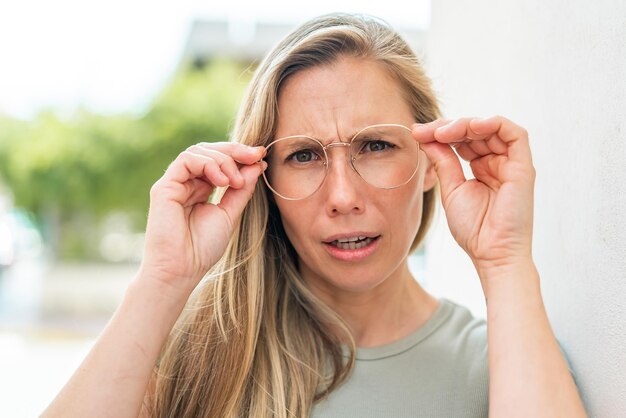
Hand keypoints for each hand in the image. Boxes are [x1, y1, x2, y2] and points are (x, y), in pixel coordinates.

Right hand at [139, 142, 265, 297]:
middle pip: (209, 151)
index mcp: (201, 189)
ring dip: (224, 160)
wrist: (182, 269)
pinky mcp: (164, 186)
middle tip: (256, 155)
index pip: (219, 161)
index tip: (261, 157)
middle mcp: (187, 183)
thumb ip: (241, 189)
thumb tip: (257, 164)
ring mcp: (175, 183)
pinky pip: (186, 160)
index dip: (240, 156)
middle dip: (235, 150)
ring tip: (236, 181)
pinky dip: (208, 164)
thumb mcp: (230, 214)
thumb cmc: (203, 248)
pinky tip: (222, 181)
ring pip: (199, 151)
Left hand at [412, 116, 534, 272]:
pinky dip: (494, 124)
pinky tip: (472, 126)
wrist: (491, 253)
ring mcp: (512, 163)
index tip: (417, 134)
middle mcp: (498, 162)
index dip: (440, 133)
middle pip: (475, 130)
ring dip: (465, 124)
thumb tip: (425, 137)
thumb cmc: (473, 229)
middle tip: (425, 131)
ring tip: (443, 132)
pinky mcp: (524, 167)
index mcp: (482, 168)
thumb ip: (443, 162)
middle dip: (448, 126)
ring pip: (492, 127)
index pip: (462, 139)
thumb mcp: (451, 188)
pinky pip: (516, 134)